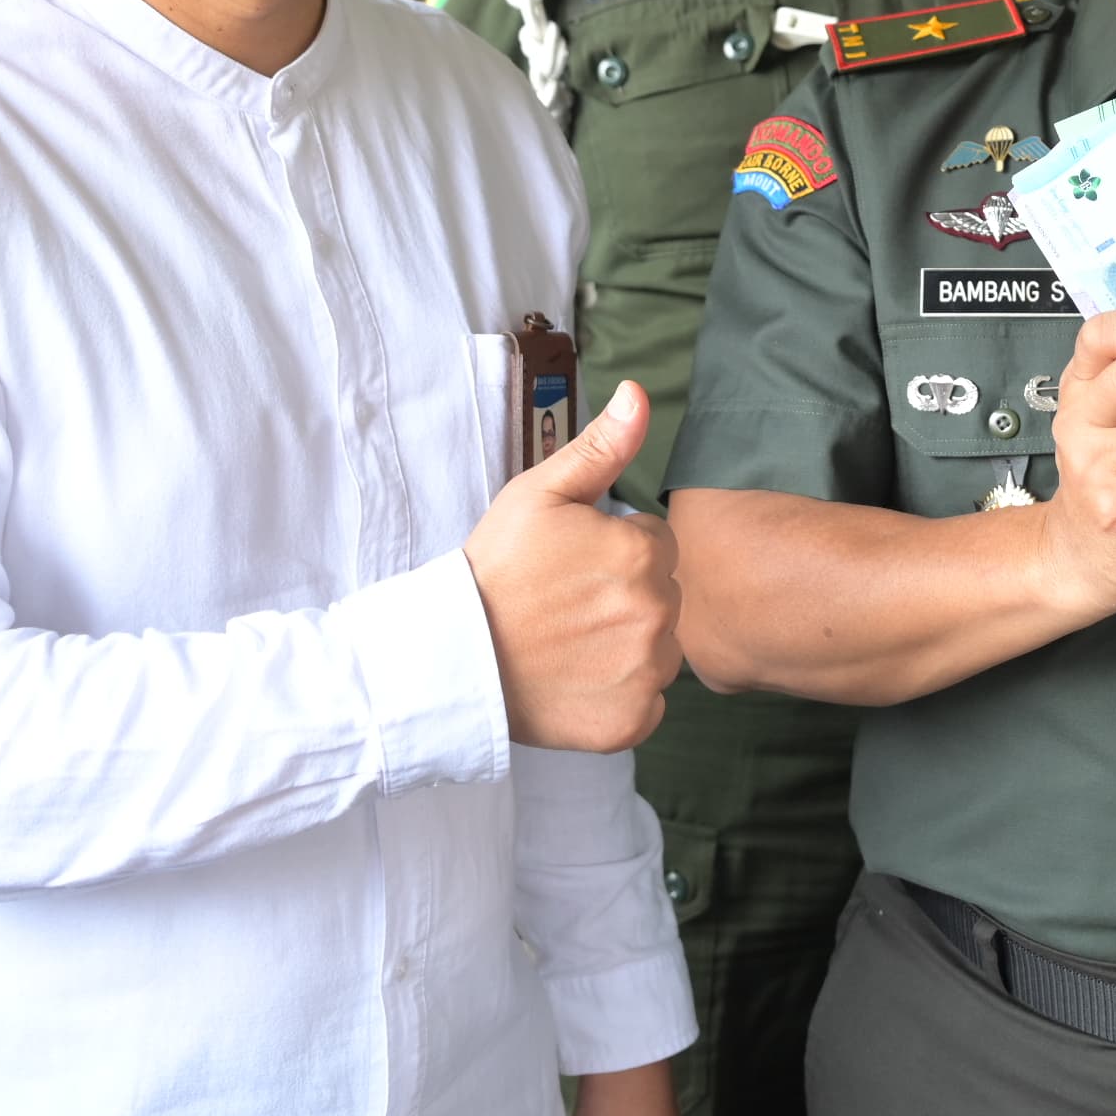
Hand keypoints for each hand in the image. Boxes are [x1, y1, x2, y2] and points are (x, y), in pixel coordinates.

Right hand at [464, 381, 679, 750]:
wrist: (452, 657)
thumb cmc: (494, 569)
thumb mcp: (539, 493)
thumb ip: (600, 447)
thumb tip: (638, 393)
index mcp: (641, 552)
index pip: (656, 546)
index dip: (615, 553)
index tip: (573, 568)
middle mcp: (656, 613)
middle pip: (663, 597)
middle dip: (625, 597)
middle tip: (566, 607)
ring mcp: (647, 672)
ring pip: (659, 650)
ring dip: (628, 647)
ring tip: (569, 645)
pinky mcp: (632, 721)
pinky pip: (648, 701)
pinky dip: (621, 695)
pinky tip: (577, 683)